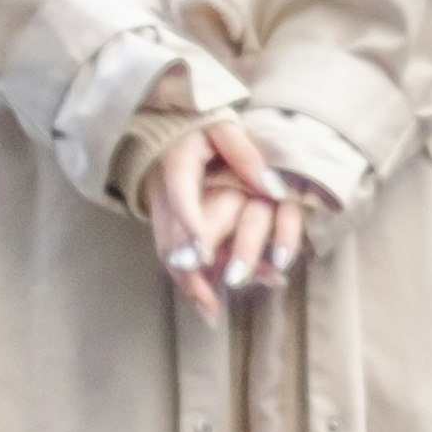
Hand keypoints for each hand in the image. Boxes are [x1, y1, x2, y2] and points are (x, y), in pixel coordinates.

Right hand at [145, 110, 303, 324]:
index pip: (183, 199)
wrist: (161, 119)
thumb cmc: (199, 122)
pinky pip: (169, 250)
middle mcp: (162, 192)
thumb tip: (273, 187)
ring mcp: (158, 207)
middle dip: (191, 272)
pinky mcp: (160, 217)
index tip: (205, 254)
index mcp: (177, 166)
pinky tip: (204, 297)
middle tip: (211, 303)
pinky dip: (186, 274)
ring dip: (188, 282)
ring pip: (167, 250)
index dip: (192, 228)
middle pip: (171, 238)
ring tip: (210, 312)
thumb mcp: (223, 128)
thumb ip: (246, 155)